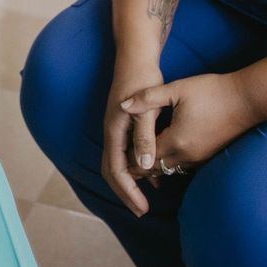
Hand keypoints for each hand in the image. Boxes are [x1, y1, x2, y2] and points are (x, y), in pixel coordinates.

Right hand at [102, 55, 165, 216]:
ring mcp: (117, 128)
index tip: (141, 209)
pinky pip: (127, 152)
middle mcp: (112, 132)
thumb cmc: (142, 78)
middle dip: (126, 192)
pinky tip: (155, 173)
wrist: (135, 55)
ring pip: (119, 163)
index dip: (128, 191)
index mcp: (114, 130)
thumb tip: (143, 166)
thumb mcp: (148, 109)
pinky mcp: (125, 124)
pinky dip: (137, 167)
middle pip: (113, 170)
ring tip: (146, 199)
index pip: (116, 170)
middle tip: (141, 211)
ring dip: (132, 182)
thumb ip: (145, 137)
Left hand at [122, 72, 259, 172]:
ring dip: (154, 167)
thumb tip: (123, 105)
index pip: (145, 159)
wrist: (248, 99)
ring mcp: (200, 158)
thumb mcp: (177, 89)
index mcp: (176, 141)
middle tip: (122, 166)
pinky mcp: (208, 155)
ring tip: (138, 163)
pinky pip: (182, 166)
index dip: (129, 159)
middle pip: (156, 169)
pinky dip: (169, 163)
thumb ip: (148, 98)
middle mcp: (187, 156)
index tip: (115, 158)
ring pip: (170, 169)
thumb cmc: (212, 91)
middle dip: (139, 167)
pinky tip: (163, 156)